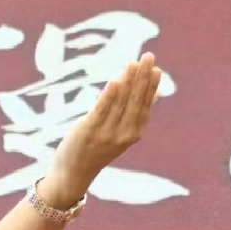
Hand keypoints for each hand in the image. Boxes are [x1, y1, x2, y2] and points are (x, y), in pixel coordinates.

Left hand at [48, 53, 162, 203]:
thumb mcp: (122, 132)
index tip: (155, 68)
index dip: (150, 86)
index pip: (145, 105)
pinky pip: (101, 110)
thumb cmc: (98, 149)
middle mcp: (124, 133)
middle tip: (148, 56)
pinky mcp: (89, 131)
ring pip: (120, 102)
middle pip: (135, 100)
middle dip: (142, 77)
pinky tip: (115, 80)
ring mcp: (106, 133)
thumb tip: (156, 92)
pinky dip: (109, 95)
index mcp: (134, 133)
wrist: (74, 173)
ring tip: (133, 62)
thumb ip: (136, 112)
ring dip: (128, 80)